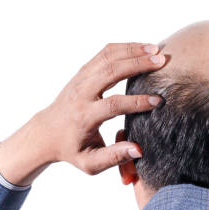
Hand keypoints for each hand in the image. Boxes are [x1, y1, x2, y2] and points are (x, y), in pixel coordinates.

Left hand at [0, 42, 165, 186]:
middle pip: (110, 71)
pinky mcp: (84, 71)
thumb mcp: (90, 163)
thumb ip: (114, 157)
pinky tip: (143, 47)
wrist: (47, 132)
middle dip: (138, 64)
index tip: (159, 100)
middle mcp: (81, 93)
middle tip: (161, 61)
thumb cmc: (72, 149)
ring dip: (133, 50)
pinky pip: (105, 53)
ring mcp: (81, 78)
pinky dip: (125, 47)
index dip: (137, 102)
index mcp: (84, 117)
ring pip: (108, 57)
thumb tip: (138, 150)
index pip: (113, 105)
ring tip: (156, 49)